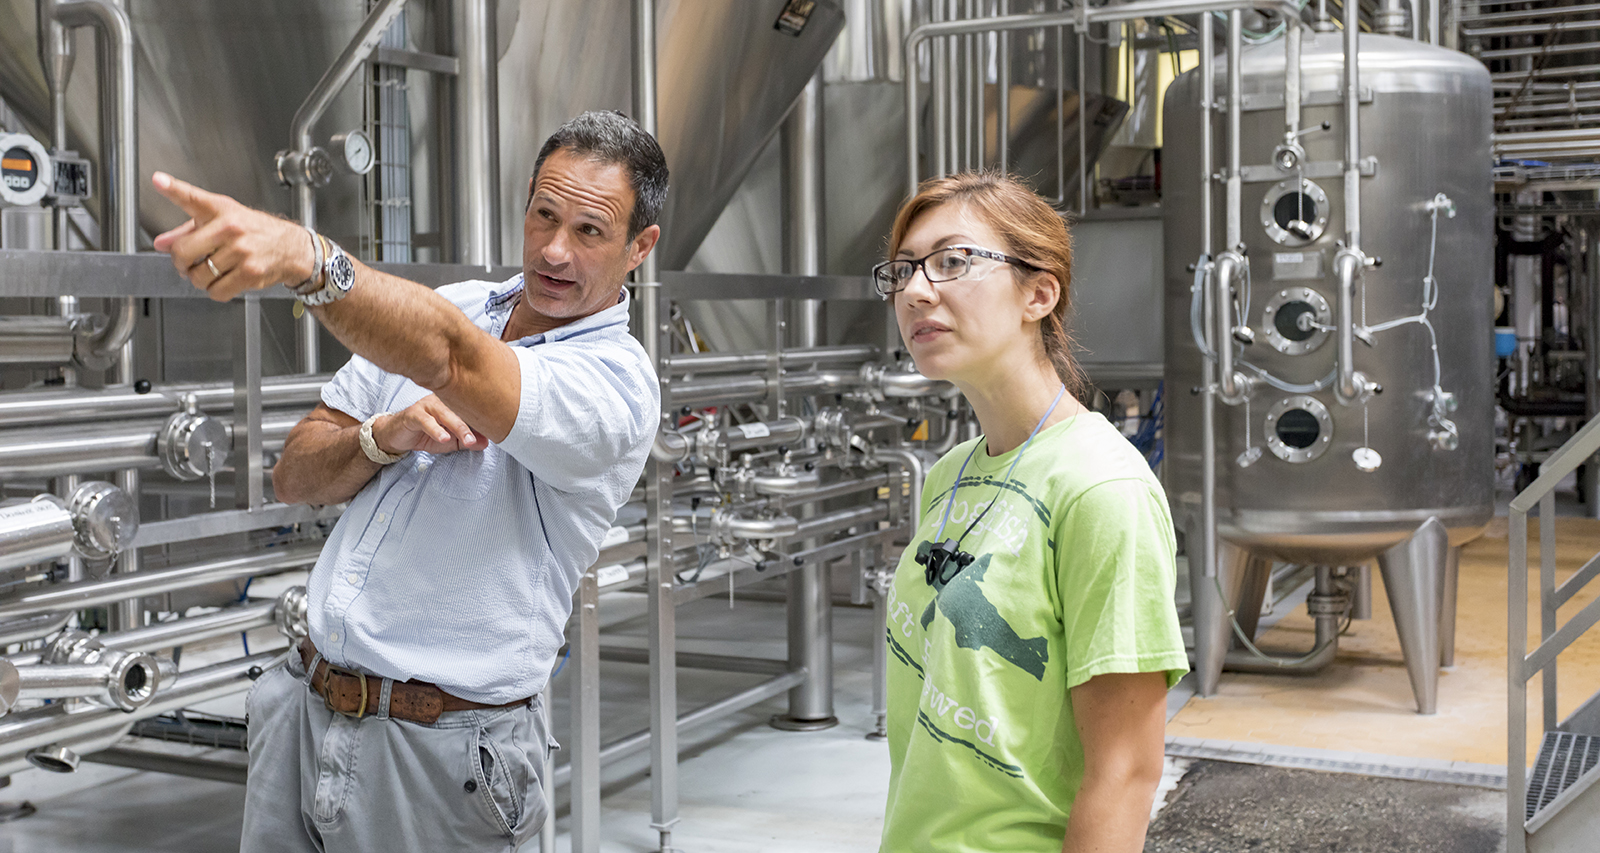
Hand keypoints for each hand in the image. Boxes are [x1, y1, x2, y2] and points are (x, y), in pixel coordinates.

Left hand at [150, 172, 314, 301]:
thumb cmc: (255, 231)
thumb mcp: (222, 221)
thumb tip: (162, 243)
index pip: (193, 198)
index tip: (159, 181)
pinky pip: (217, 291)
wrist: (291, 247)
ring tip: (210, 271)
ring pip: (198, 276)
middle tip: (186, 263)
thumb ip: (188, 230)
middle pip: (184, 252)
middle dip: (180, 263)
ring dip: (198, 279)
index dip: (174, 189)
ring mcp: (241, 252)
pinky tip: (223, 280)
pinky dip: (215, 290)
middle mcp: (231, 229)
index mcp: (222, 211)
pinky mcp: (250, 273)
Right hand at [371, 395, 484, 455]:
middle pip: (461, 409)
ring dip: (457, 427)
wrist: (397, 435)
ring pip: (445, 413)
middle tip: (486, 436)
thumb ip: (467, 441)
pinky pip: (425, 420)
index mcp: (453, 403)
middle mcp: (441, 400)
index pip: (471, 409)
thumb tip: (486, 443)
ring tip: (467, 440)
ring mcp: (426, 405)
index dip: (484, 419)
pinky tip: (443, 438)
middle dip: (474, 424)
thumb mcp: (450, 441)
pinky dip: (435, 429)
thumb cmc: (425, 434)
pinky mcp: (413, 414)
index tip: (498, 429)